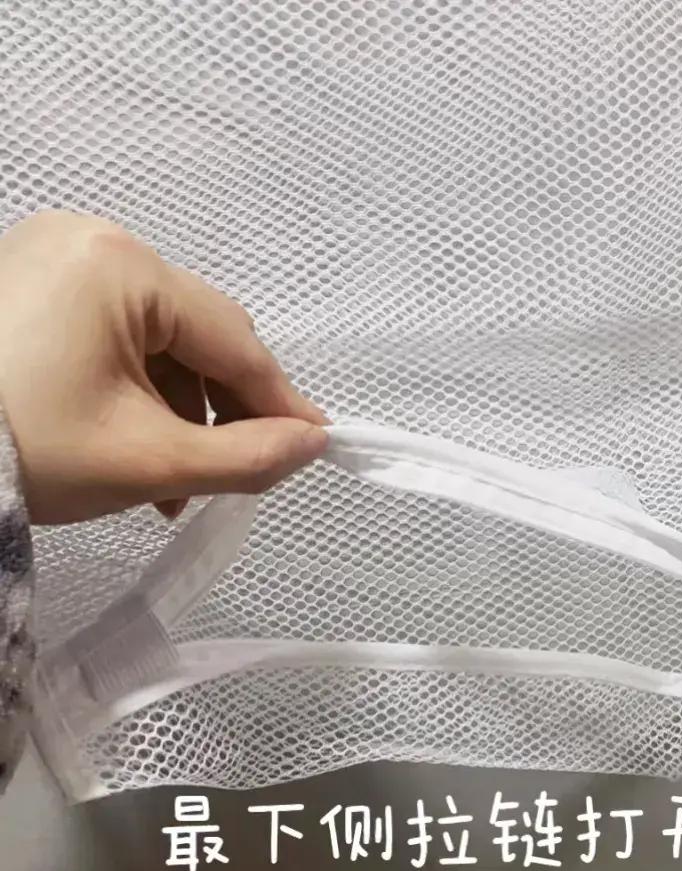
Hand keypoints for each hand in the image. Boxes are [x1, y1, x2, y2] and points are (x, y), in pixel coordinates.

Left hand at [0, 211, 327, 524]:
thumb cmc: (30, 447)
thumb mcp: (151, 462)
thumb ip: (248, 457)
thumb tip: (311, 445)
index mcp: (124, 267)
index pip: (233, 342)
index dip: (280, 402)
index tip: (316, 446)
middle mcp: (92, 240)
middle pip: (197, 333)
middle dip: (221, 411)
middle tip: (236, 476)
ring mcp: (54, 254)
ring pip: (157, 338)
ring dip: (179, 409)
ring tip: (173, 484)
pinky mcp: (30, 279)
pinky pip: (112, 331)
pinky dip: (135, 387)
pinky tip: (135, 445)